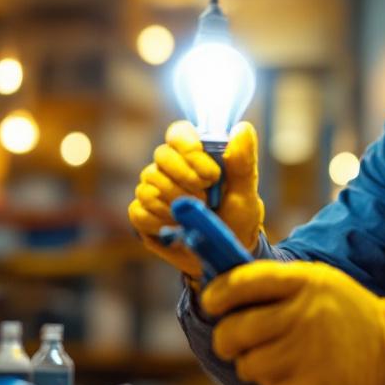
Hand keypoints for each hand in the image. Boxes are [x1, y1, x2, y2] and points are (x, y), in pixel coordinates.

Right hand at [128, 120, 264, 278]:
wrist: (224, 255)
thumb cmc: (237, 219)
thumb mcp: (245, 192)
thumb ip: (242, 162)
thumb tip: (242, 129)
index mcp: (194, 154)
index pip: (178, 132)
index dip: (189, 148)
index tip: (211, 175)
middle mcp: (169, 167)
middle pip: (161, 155)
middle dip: (185, 178)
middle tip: (207, 198)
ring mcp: (152, 189)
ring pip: (149, 184)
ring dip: (177, 204)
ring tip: (196, 215)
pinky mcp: (141, 215)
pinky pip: (139, 211)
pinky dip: (161, 222)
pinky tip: (178, 229)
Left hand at [202, 261, 384, 384]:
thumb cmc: (347, 314)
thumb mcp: (318, 282)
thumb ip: (276, 284)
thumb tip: (223, 292)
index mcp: (303, 282)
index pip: (242, 282)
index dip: (218, 295)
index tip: (212, 304)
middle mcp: (303, 314)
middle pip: (234, 330)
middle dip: (225, 340)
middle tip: (231, 342)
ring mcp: (307, 352)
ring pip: (247, 364)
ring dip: (252, 364)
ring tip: (274, 358)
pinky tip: (297, 375)